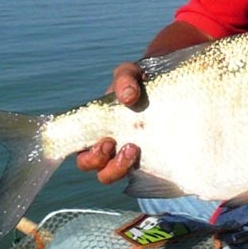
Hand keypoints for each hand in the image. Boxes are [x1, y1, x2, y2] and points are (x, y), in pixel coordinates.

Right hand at [75, 62, 144, 183]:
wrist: (166, 85)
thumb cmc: (139, 82)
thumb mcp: (129, 73)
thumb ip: (125, 79)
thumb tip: (128, 97)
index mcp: (96, 128)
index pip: (81, 150)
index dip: (88, 154)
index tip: (105, 141)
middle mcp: (109, 145)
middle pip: (92, 166)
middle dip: (98, 160)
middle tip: (112, 144)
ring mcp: (126, 154)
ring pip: (112, 174)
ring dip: (117, 168)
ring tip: (133, 149)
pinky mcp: (146, 159)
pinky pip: (139, 174)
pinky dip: (140, 168)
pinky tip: (151, 155)